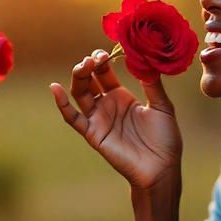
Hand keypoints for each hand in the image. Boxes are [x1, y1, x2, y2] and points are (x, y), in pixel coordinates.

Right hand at [50, 49, 182, 189]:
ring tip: (83, 65)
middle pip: (89, 79)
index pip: (105, 73)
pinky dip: (62, 103)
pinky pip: (73, 118)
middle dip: (88, 65)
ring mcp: (98, 118)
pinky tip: (55, 88)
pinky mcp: (93, 133)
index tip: (106, 52)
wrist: (162, 168)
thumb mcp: (162, 106)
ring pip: (80, 93)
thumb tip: (145, 59)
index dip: (102, 60)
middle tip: (94, 57)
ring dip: (78, 77)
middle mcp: (107, 105)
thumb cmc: (165, 138)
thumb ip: (152, 84)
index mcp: (122, 96)